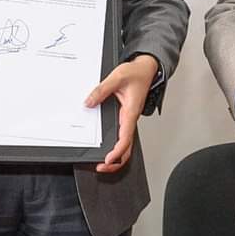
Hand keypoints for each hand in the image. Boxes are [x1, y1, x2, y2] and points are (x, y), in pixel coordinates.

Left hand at [84, 54, 158, 173]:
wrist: (145, 68)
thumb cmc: (136, 73)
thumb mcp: (116, 78)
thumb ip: (101, 91)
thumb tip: (88, 102)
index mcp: (130, 112)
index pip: (125, 138)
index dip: (117, 152)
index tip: (107, 160)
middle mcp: (130, 118)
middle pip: (127, 148)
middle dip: (115, 162)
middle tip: (101, 167)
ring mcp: (128, 119)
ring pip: (125, 143)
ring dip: (116, 156)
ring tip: (103, 163)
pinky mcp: (126, 116)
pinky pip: (122, 134)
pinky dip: (116, 145)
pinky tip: (107, 147)